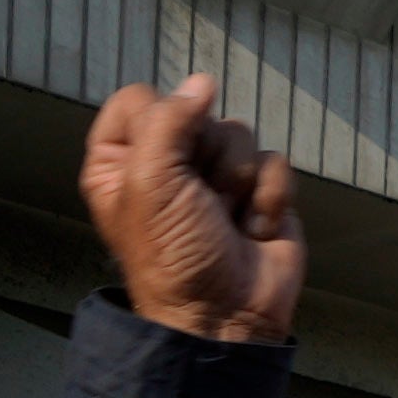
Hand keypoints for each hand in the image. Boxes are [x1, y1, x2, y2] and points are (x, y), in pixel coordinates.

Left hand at [82, 77, 302, 346]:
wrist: (226, 314)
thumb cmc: (174, 256)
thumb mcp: (150, 181)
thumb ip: (169, 120)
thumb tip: (202, 83)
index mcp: (123, 158)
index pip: (140, 99)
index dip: (159, 121)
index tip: (164, 158)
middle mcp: (168, 163)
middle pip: (197, 113)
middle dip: (206, 157)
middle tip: (200, 199)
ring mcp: (216, 177)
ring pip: (239, 135)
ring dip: (239, 181)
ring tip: (227, 219)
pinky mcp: (260, 193)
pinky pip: (275, 163)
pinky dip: (269, 199)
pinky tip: (254, 229)